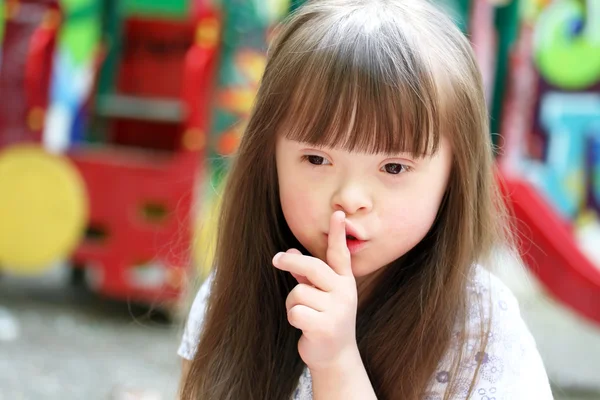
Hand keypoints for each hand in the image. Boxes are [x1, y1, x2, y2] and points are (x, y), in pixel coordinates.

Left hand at [272, 211, 358, 371]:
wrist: (336, 357)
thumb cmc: (325, 319)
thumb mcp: (320, 294)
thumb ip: (306, 274)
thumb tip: (288, 252)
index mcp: (344, 281)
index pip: (340, 254)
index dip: (338, 234)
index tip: (338, 214)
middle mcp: (344, 292)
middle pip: (312, 267)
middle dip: (291, 262)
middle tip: (276, 259)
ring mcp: (337, 310)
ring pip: (298, 292)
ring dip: (293, 303)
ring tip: (304, 315)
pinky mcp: (326, 327)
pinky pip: (295, 311)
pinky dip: (293, 317)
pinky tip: (304, 326)